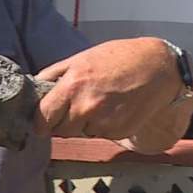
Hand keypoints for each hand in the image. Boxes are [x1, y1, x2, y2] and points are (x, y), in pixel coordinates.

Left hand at [34, 38, 190, 152]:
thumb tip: (34, 87)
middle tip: (76, 105)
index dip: (40, 122)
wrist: (157, 67)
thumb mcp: (81, 58)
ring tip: (100, 102)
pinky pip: (101, 134)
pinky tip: (114, 108)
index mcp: (72, 86)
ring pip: (82, 133)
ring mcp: (104, 122)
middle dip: (63, 122)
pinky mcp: (119, 131)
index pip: (43, 118)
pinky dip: (104, 126)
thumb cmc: (119, 58)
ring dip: (85, 124)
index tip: (42, 121)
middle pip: (61, 130)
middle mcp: (86, 107)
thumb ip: (54, 74)